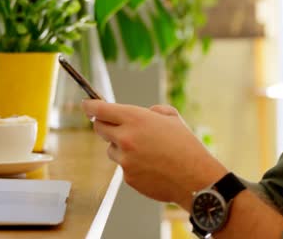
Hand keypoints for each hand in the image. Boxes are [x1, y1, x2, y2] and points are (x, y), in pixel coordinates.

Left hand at [82, 100, 227, 210]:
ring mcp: (125, 160)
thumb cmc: (186, 145)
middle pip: (99, 128)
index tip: (87, 104)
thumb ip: (152, 111)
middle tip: (114, 126)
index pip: (99, 109)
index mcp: (135, 119)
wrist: (195, 178)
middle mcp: (125, 138)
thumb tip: (143, 113)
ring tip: (146, 151)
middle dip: (104, 124)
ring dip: (121, 147)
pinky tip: (151, 165)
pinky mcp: (127, 177)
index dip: (90, 105)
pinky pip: (123, 166)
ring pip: (111, 149)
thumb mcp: (172, 117)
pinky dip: (132, 164)